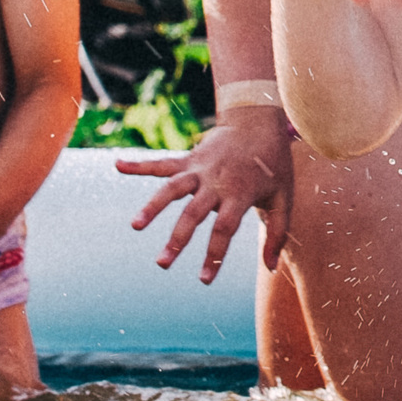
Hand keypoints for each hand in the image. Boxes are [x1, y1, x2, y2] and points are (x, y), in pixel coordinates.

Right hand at [117, 110, 293, 281]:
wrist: (260, 120)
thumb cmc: (273, 164)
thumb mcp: (284, 197)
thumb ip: (279, 233)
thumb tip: (270, 267)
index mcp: (240, 194)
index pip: (224, 229)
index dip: (214, 255)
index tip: (204, 280)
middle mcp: (216, 182)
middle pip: (193, 213)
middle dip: (177, 239)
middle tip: (162, 263)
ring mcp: (199, 169)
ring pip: (172, 188)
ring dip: (153, 206)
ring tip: (135, 225)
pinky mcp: (188, 158)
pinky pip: (162, 163)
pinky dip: (140, 165)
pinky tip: (118, 166)